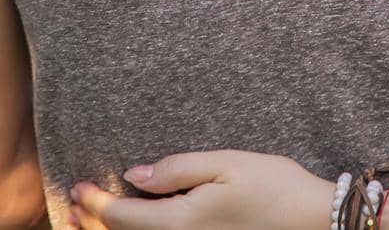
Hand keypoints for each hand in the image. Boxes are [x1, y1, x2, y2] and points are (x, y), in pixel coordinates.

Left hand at [68, 150, 330, 229]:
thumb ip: (177, 170)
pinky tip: (139, 224)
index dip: (94, 203)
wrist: (316, 222)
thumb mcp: (225, 164)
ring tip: (91, 221)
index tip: (78, 187)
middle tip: (72, 209)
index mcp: (181, 223)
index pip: (121, 217)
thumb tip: (135, 176)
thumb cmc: (276, 187)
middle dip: (94, 225)